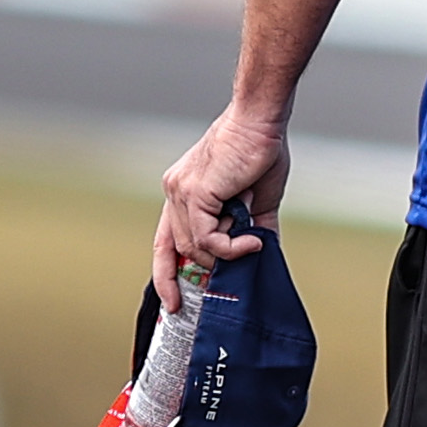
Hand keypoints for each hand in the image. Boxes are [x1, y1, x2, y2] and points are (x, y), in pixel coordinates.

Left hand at [153, 106, 291, 311]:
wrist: (261, 123)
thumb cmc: (260, 153)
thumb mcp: (256, 203)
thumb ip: (251, 229)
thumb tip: (260, 257)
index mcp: (182, 194)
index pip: (165, 242)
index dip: (166, 274)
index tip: (173, 303)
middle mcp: (174, 193)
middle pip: (175, 250)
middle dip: (197, 274)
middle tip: (220, 290)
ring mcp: (180, 192)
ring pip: (195, 247)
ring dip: (226, 254)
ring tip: (253, 243)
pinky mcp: (195, 193)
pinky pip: (207, 238)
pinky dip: (230, 247)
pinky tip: (250, 241)